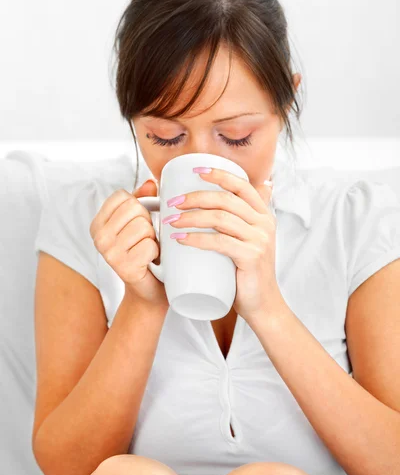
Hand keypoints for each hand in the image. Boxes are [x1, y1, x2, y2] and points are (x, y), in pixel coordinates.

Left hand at [163, 166, 285, 321]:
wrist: (262, 304)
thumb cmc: (246, 272)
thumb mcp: (248, 241)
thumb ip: (241, 221)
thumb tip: (232, 200)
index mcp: (263, 214)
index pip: (242, 185)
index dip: (219, 174)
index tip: (195, 171)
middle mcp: (264, 223)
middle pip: (226, 200)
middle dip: (195, 197)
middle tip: (172, 203)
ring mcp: (259, 240)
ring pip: (220, 218)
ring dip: (191, 217)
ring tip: (171, 221)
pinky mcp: (251, 257)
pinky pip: (220, 242)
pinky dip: (197, 239)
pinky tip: (181, 239)